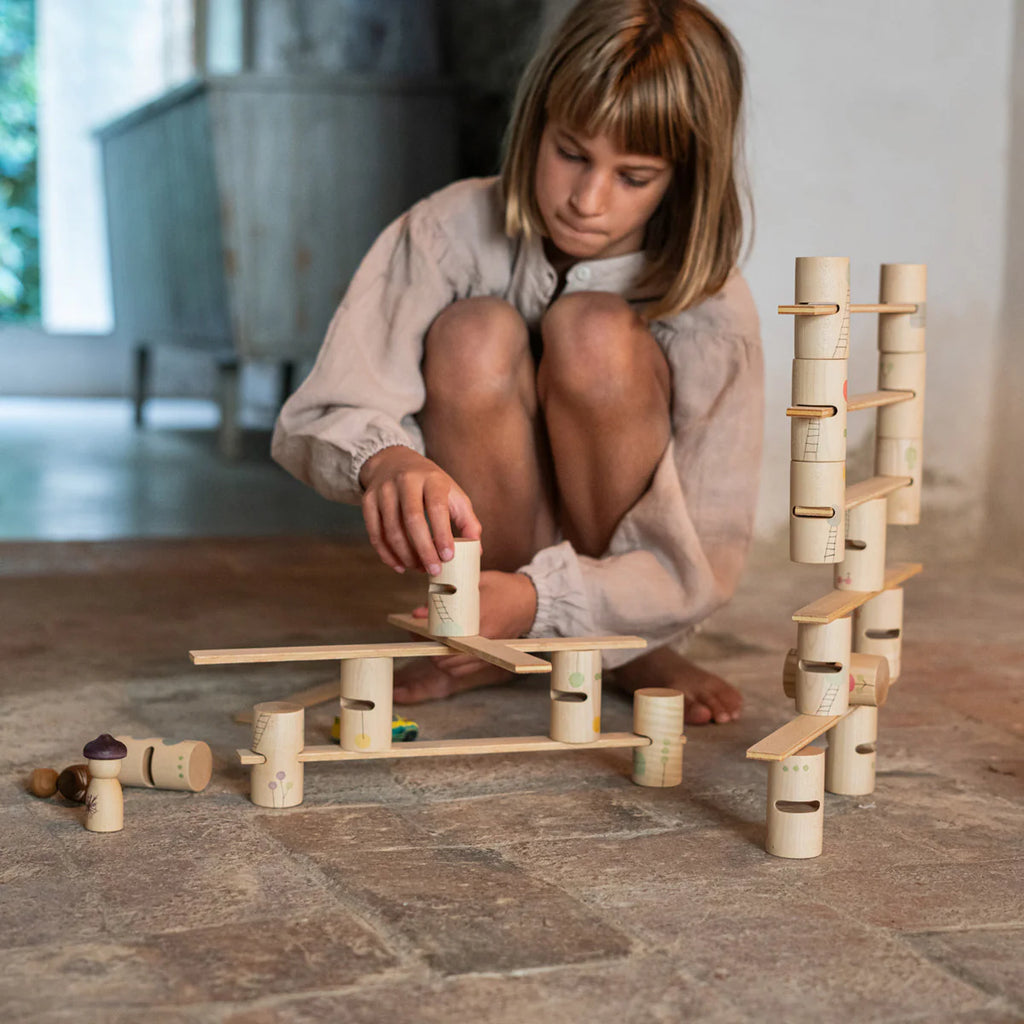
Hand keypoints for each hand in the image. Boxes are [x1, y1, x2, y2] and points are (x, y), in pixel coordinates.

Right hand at [359, 446, 481, 574]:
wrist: (394, 461)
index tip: (448, 556)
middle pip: (412, 520)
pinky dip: (387, 554)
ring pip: (391, 529)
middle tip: (434, 570)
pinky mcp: (368, 500)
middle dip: (424, 549)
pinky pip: (375, 533)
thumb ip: (467, 520)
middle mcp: (406, 481)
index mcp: (432, 479)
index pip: (437, 507)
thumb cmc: (430, 485)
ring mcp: (384, 490)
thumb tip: (476, 551)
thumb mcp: (453, 494)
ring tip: (419, 569)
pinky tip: (400, 566)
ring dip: (405, 555)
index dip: (442, 534)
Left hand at [412, 570, 537, 675]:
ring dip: (439, 661)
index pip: (448, 637)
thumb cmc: (504, 587)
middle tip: (419, 639)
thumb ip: (447, 596)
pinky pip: (466, 671)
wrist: (531, 600)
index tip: (417, 630)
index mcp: (482, 618)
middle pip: (449, 657)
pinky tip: (444, 654)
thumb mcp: (476, 583)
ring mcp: (490, 650)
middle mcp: (486, 639)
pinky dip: (451, 667)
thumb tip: (418, 612)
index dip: (429, 638)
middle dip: (430, 651)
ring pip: (455, 668)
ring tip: (429, 647)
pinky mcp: (492, 657)